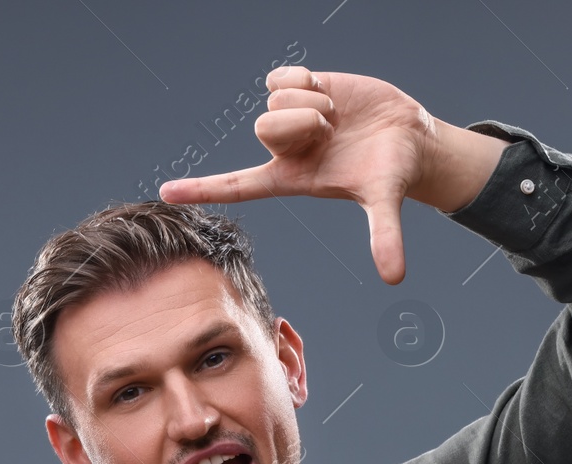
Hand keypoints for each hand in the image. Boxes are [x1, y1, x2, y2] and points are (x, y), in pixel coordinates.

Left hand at [158, 66, 470, 284]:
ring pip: (274, 101)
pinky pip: (280, 77)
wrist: (406, 134)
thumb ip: (385, 237)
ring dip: (313, 105)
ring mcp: (287, 117)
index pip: (237, 186)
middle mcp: (282, 149)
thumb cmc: (391, 171)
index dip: (202, 188)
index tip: (166, 193)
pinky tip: (325, 92)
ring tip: (335, 118)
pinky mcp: (297, 89)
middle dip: (303, 124)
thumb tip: (395, 278)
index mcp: (289, 178)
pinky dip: (305, 82)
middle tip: (330, 132)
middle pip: (263, 127)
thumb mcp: (383, 200)